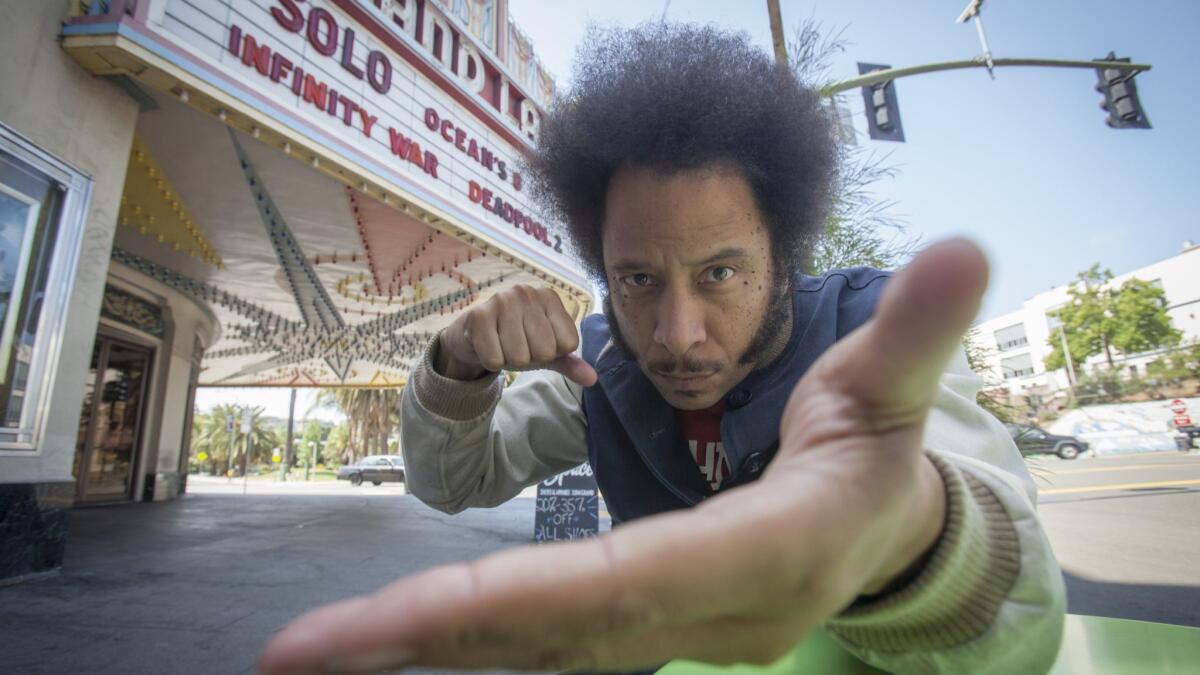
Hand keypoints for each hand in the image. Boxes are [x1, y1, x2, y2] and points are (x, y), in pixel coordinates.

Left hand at [258, 239, 987, 672]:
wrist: (890, 536)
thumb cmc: (879, 452)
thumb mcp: (897, 387)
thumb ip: (917, 330)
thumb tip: (963, 248)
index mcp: (768, 555)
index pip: (628, 580)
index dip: (518, 601)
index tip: (401, 617)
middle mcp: (716, 617)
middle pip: (559, 633)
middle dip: (432, 641)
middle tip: (299, 655)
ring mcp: (683, 636)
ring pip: (545, 655)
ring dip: (433, 656)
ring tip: (318, 659)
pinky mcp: (657, 632)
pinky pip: (553, 650)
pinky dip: (476, 649)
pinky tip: (403, 647)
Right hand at [436, 283, 596, 385]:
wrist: (471, 336)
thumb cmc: (515, 340)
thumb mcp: (546, 351)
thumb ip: (570, 363)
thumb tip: (593, 379)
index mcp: (550, 298)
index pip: (569, 344)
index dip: (553, 353)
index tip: (537, 343)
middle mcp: (528, 293)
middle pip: (545, 352)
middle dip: (530, 358)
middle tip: (516, 345)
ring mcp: (502, 300)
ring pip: (519, 358)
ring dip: (509, 360)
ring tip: (502, 345)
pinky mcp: (479, 315)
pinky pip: (495, 359)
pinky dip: (491, 362)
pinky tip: (486, 346)